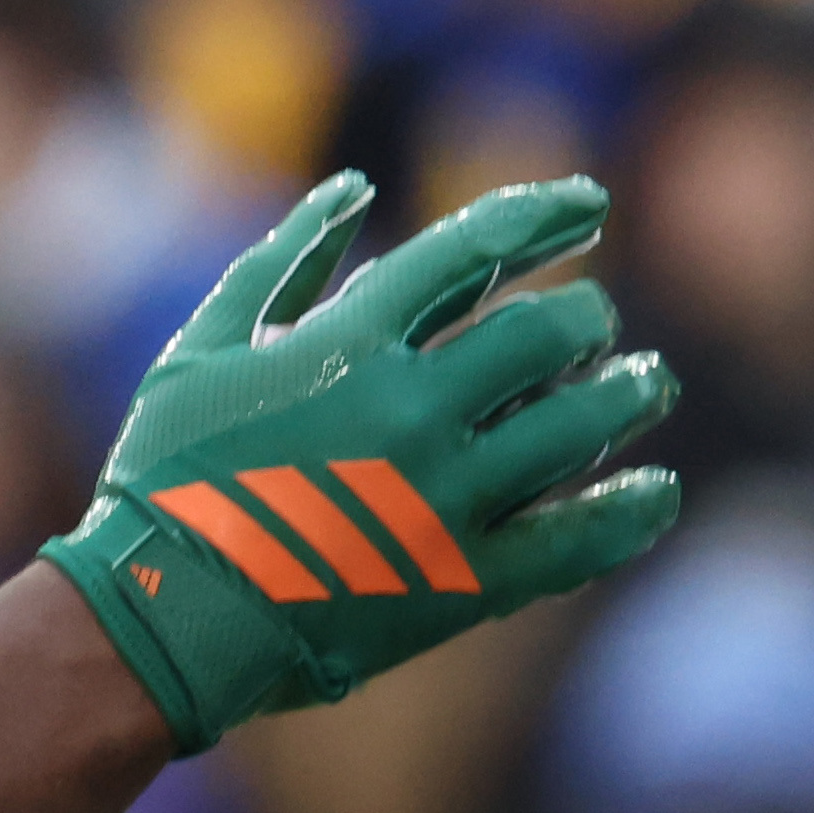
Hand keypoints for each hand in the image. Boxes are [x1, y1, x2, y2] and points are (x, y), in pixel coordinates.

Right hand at [37, 171, 679, 754]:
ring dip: (628, 395)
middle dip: (584, 319)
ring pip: (582, 423)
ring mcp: (445, 498)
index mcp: (350, 344)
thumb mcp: (197, 353)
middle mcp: (412, 409)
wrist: (159, 622)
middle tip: (593, 326)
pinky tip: (655, 491)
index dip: (545, 215)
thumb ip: (280, 264)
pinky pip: (577, 540)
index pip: (478, 248)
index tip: (589, 205)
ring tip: (643, 388)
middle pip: (548, 332)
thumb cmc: (162, 484)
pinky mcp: (462, 582)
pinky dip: (630, 511)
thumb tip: (352, 190)